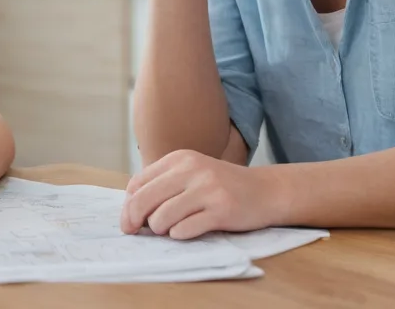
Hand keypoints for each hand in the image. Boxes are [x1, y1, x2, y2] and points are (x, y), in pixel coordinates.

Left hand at [120, 150, 285, 239]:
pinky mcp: (221, 210)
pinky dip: (179, 235)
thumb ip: (163, 185)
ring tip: (171, 229)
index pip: (138, 183)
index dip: (128, 205)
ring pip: (161, 217)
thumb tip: (130, 210)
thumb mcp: (191, 174)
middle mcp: (191, 169)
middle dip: (134, 220)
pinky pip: (184, 230)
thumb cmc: (221, 186)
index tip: (129, 220)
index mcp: (179, 158)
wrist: (265, 190)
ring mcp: (207, 189)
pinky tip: (187, 230)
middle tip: (135, 232)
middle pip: (144, 200)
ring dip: (160, 230)